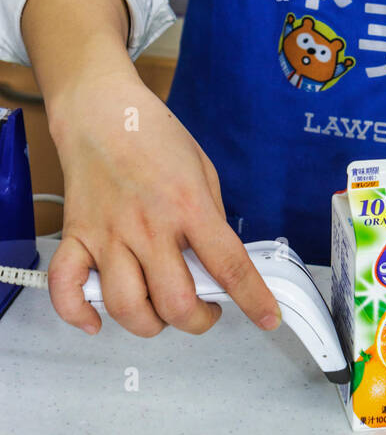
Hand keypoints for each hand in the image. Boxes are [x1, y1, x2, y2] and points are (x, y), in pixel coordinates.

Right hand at [47, 75, 280, 337]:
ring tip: (161, 311)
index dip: (252, 299)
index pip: (228, 265)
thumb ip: (211, 218)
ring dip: (149, 323)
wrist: (100, 111)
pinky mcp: (75, 237)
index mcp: (188, 205)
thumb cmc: (153, 135)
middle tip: (203, 309)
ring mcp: (108, 235)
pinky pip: (67, 290)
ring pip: (126, 307)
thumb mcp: (202, 170)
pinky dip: (78, 314)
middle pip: (175, 302)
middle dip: (198, 320)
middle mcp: (148, 226)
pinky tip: (96, 319)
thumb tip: (218, 262)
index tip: (268, 318)